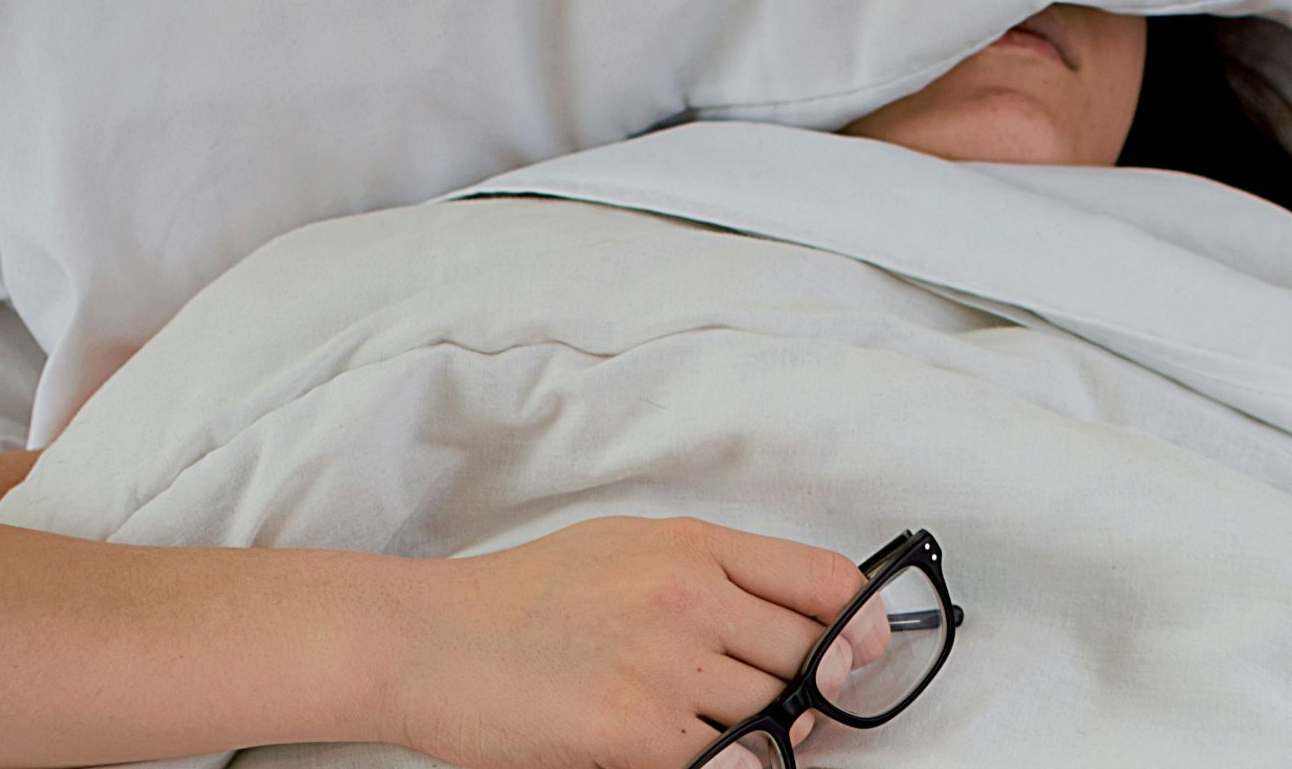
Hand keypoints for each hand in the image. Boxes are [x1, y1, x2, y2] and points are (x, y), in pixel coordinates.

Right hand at [383, 516, 883, 768]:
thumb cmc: (523, 596)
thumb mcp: (625, 547)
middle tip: (791, 706)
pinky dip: (729, 767)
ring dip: (770, 735)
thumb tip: (798, 617)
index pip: (825, 581)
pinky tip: (695, 754)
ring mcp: (666, 667)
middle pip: (812, 656)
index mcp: (692, 545)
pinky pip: (728, 765)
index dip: (862, 624)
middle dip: (816, 690)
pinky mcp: (636, 734)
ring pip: (776, 716)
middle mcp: (689, 596)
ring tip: (725, 731)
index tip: (864, 651)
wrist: (427, 640)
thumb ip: (713, 573)